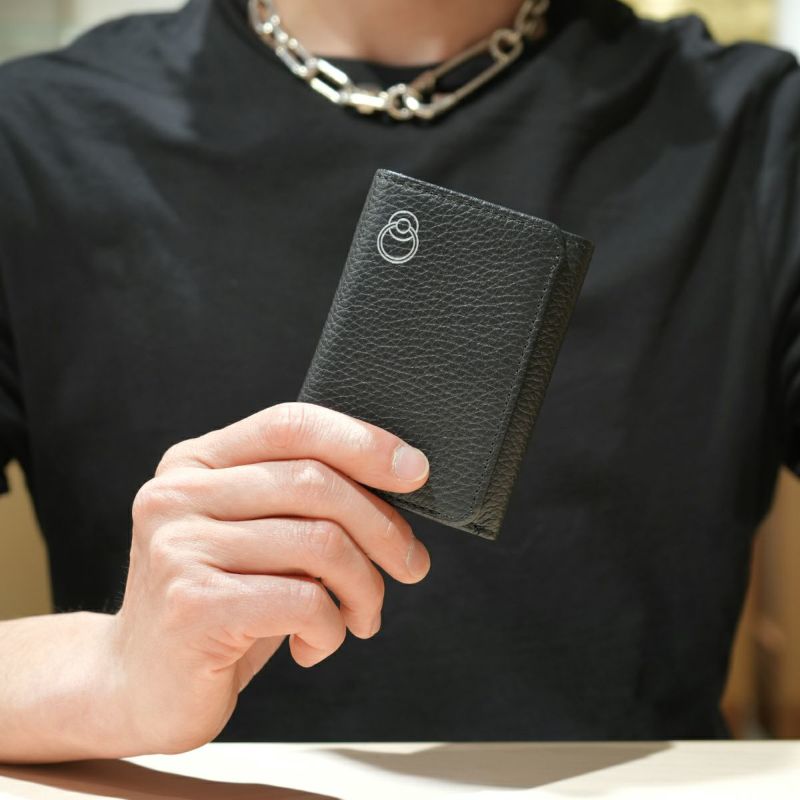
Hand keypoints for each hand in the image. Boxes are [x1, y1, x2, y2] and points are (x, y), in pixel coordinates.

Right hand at [109, 401, 430, 753]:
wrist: (141, 684)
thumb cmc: (219, 602)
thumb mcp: (255, 536)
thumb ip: (300, 501)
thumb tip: (400, 482)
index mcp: (196, 462)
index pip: (291, 424)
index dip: (362, 441)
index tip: (415, 471)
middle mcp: (178, 494)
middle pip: (314, 482)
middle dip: (383, 528)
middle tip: (409, 565)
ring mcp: (179, 547)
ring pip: (320, 543)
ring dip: (364, 587)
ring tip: (362, 615)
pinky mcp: (193, 605)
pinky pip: (304, 600)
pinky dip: (332, 627)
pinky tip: (316, 644)